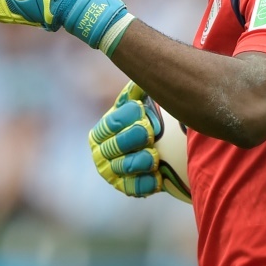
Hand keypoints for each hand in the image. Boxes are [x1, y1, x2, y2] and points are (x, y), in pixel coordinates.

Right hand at [88, 81, 163, 196]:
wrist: (163, 151)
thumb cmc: (149, 122)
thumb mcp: (143, 104)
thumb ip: (138, 92)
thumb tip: (139, 78)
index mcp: (102, 130)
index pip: (113, 122)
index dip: (128, 116)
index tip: (142, 109)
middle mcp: (101, 152)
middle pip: (117, 145)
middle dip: (135, 137)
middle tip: (150, 132)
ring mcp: (112, 172)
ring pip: (124, 167)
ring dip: (142, 160)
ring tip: (155, 155)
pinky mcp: (125, 188)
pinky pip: (134, 188)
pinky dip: (146, 182)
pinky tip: (158, 175)